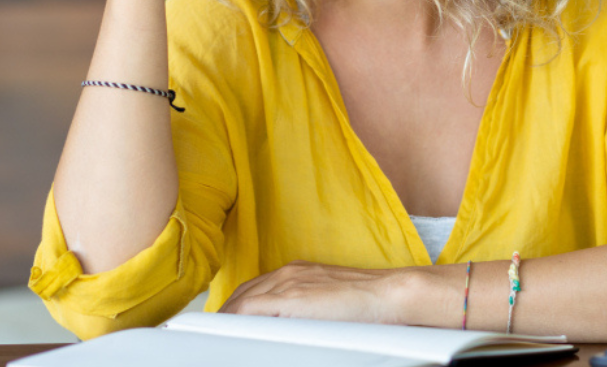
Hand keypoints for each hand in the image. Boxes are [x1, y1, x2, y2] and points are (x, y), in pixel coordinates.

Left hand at [218, 260, 415, 324]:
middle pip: (243, 293)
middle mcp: (289, 273)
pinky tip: (229, 333)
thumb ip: (307, 306)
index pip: (255, 288)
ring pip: (242, 301)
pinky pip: (250, 309)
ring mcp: (288, 283)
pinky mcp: (291, 298)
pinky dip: (236, 320)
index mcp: (297, 272)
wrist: (389, 294)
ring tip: (218, 334)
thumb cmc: (368, 302)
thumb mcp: (329, 300)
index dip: (239, 306)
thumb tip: (296, 323)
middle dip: (227, 313)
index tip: (230, 320)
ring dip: (228, 318)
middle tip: (217, 330)